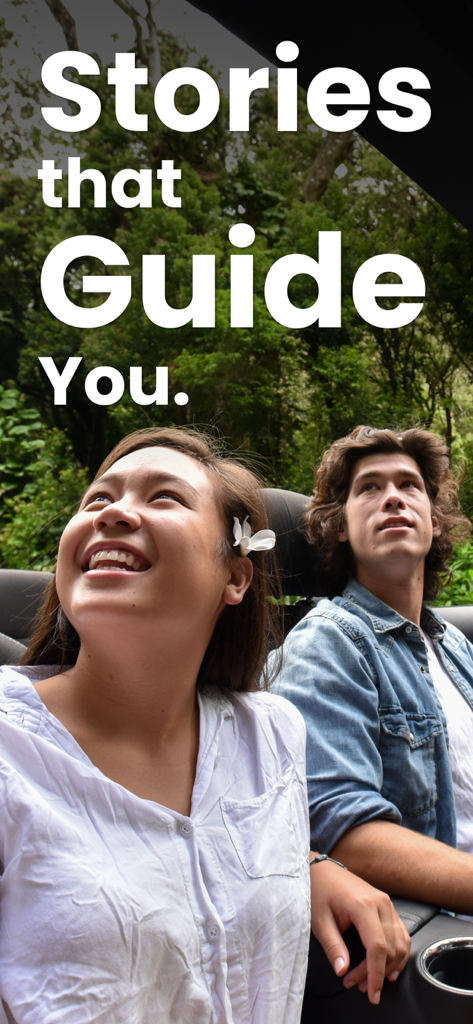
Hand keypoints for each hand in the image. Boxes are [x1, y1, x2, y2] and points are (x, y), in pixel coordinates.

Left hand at [310, 855, 410, 1004]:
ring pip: (401, 943)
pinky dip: (398, 954)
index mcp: (363, 905)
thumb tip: (342, 970)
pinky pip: (401, 934)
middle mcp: (380, 903)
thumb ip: (333, 947)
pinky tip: (389, 968)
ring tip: (371, 980)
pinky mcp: (387, 906)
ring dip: (390, 966)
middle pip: (391, 948)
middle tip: (358, 985)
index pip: (378, 947)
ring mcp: (386, 903)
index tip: (372, 994)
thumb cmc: (319, 891)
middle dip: (377, 973)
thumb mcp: (319, 921)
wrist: (322, 870)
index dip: (376, 974)